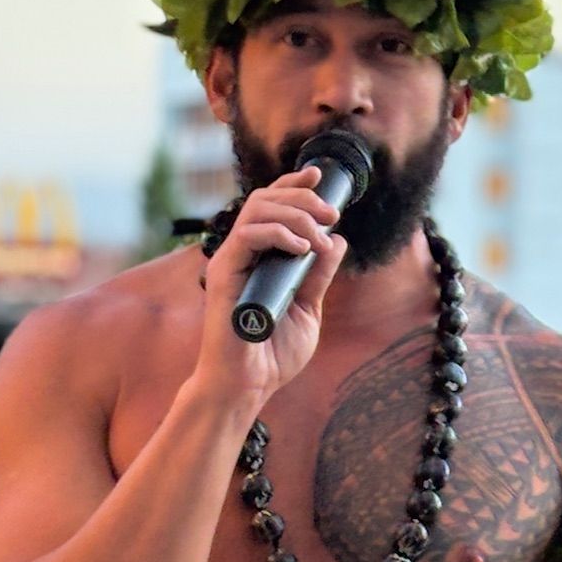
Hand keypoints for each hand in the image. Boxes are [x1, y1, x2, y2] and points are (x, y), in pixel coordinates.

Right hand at [193, 167, 349, 402]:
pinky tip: (301, 248)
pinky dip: (278, 233)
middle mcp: (242, 253)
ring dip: (296, 214)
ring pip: (258, 208)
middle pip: (266, 198)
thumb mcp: (308, 308)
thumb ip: (318, 274)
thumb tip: (338, 240)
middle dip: (302, 197)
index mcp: (259, 257)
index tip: (318, 176)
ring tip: (319, 237)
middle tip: (331, 215)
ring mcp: (230, 261)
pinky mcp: (223, 273)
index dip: (293, 184)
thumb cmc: (272, 354)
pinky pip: (248, 235)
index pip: (272, 206)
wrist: (249, 385)